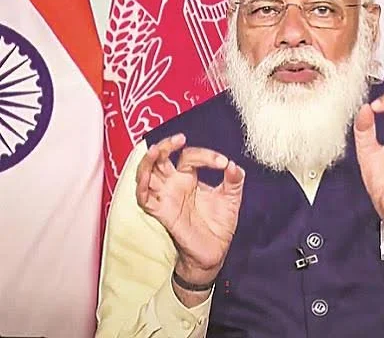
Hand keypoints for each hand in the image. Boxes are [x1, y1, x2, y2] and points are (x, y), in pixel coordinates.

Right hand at [136, 134, 244, 287]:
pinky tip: (146, 179)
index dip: (206, 155)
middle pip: (159, 158)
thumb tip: (234, 165)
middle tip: (179, 139)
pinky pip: (144, 199)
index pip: (189, 156)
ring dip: (147, 162)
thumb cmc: (220, 224)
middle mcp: (174, 184)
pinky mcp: (162, 213)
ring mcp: (166, 198)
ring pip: (146, 174)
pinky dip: (141, 188)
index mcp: (189, 177)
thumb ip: (234, 181)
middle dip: (164, 146)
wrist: (216, 252)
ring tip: (155, 150)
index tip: (223, 163)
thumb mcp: (231, 198)